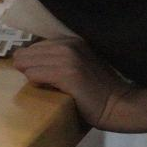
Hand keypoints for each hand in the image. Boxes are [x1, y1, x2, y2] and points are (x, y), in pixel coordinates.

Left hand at [12, 37, 137, 129]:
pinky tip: (40, 87)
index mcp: (71, 41)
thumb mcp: (79, 65)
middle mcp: (69, 45)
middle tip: (30, 78)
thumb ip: (59, 59)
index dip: (31, 59)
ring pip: (28, 62)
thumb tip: (26, 60)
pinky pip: (34, 74)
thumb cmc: (99, 90)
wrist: (121, 106)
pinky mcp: (66, 74)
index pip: (36, 45)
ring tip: (36, 84)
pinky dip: (34, 81)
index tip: (30, 69)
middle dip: (25, 65)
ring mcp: (68, 59)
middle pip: (29, 52)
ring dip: (28, 74)